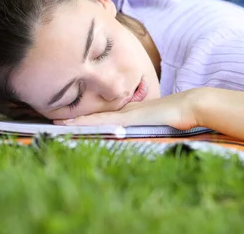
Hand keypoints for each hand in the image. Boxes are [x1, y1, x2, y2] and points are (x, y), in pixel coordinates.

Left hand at [56, 90, 201, 129]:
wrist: (189, 105)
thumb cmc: (177, 117)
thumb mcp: (158, 124)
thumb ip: (149, 129)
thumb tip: (141, 138)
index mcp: (129, 114)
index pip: (102, 117)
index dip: (85, 120)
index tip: (67, 123)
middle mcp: (124, 112)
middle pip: (94, 116)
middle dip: (75, 120)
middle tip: (54, 122)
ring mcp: (125, 114)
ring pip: (95, 118)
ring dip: (76, 122)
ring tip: (57, 124)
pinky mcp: (128, 119)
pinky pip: (102, 121)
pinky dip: (87, 124)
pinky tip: (73, 126)